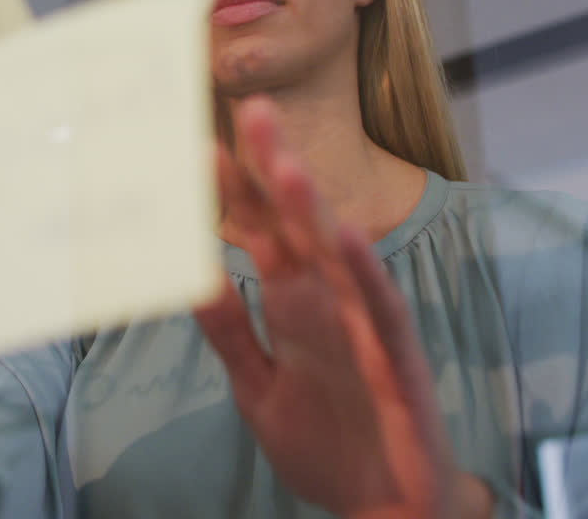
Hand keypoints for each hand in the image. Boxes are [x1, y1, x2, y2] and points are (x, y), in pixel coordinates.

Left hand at [194, 97, 457, 518]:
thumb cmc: (330, 442)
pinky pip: (380, 315)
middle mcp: (330, 306)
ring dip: (312, 212)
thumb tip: (188, 276)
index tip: (196, 148)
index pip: (261, 238)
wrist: (387, 512)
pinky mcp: (399, 366)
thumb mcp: (259, 388)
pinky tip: (345, 239)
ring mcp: (365, 331)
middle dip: (275, 169)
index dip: (231, 195)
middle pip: (299, 227)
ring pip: (337, 259)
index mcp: (296, 308)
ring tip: (283, 163)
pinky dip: (365, 276)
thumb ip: (231, 332)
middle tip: (250, 109)